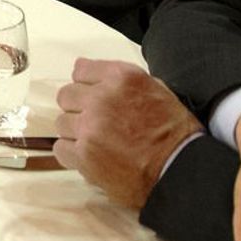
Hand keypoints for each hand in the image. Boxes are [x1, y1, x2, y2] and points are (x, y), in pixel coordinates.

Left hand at [53, 58, 199, 209]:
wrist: (180, 170)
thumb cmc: (173, 132)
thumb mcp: (156, 90)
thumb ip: (120, 79)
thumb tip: (86, 69)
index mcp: (121, 78)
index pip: (81, 70)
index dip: (87, 85)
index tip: (93, 95)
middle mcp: (101, 98)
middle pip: (67, 96)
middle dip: (78, 108)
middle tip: (96, 122)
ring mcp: (89, 127)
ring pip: (62, 123)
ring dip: (76, 132)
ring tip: (98, 142)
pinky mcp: (83, 154)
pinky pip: (61, 148)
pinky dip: (73, 154)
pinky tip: (92, 157)